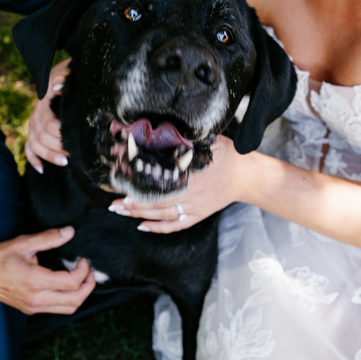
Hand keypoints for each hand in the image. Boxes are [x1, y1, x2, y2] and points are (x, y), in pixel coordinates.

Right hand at [0, 226, 95, 314]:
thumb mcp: (23, 243)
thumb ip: (48, 238)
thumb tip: (69, 232)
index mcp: (35, 281)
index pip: (71, 282)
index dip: (84, 271)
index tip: (83, 260)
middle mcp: (36, 298)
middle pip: (75, 300)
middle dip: (88, 286)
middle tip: (89, 271)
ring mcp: (34, 307)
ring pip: (68, 309)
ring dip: (80, 295)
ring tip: (83, 279)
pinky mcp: (31, 309)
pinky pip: (58, 309)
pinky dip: (69, 300)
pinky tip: (68, 286)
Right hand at [25, 58, 70, 173]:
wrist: (62, 78)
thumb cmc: (68, 78)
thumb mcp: (66, 74)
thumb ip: (62, 79)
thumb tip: (57, 86)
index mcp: (43, 104)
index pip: (49, 124)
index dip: (60, 134)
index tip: (73, 141)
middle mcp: (35, 116)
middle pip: (41, 137)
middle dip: (56, 148)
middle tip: (72, 156)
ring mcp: (33, 125)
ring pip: (35, 144)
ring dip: (48, 155)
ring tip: (64, 163)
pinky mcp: (32, 132)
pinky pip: (28, 148)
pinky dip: (33, 159)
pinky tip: (42, 169)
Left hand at [107, 136, 248, 233]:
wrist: (247, 176)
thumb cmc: (227, 155)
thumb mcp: (209, 141)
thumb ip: (187, 139)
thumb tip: (165, 132)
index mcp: (190, 175)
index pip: (158, 181)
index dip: (139, 183)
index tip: (122, 182)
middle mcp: (190, 194)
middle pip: (155, 201)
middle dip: (132, 202)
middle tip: (113, 202)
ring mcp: (194, 207)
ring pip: (161, 214)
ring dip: (139, 213)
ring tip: (119, 210)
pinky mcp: (198, 215)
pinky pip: (175, 225)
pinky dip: (158, 228)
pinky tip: (141, 227)